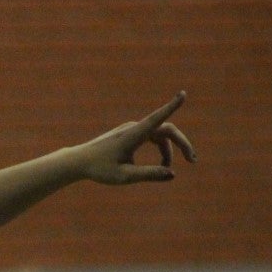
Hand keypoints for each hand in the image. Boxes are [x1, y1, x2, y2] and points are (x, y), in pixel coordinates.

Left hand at [76, 91, 196, 184]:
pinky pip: (152, 137)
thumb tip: (172, 174)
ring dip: (169, 150)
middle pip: (167, 130)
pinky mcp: (130, 134)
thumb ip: (149, 174)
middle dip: (182, 144)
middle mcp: (134, 128)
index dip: (171, 106)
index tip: (183, 94)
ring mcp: (132, 129)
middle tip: (193, 160)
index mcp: (133, 135)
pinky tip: (162, 164)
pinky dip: (160, 149)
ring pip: (160, 135)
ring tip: (169, 169)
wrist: (78, 162)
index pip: (157, 118)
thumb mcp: (124, 177)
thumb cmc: (99, 169)